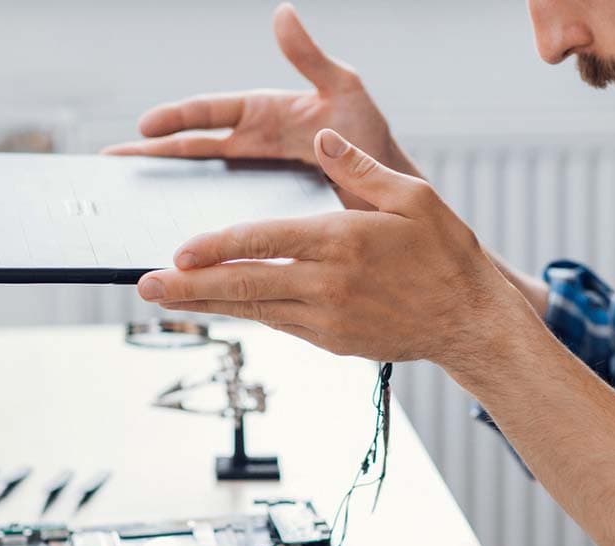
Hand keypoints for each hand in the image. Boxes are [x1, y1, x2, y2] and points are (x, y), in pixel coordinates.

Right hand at [101, 3, 420, 207]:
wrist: (391, 193)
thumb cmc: (371, 138)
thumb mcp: (344, 89)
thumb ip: (310, 57)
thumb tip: (282, 12)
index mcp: (263, 113)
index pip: (210, 112)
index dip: (177, 118)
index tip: (144, 126)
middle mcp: (253, 146)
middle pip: (192, 149)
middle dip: (152, 154)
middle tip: (112, 164)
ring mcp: (256, 180)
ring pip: (200, 183)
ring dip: (166, 188)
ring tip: (129, 200)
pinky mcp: (264, 210)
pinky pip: (225, 215)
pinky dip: (199, 222)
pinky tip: (178, 240)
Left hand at [136, 129, 522, 365]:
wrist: (469, 321)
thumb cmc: (446, 254)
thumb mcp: (412, 197)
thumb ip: (358, 168)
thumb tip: (318, 137)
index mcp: (343, 242)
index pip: (265, 241)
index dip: (218, 246)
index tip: (179, 250)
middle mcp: (328, 284)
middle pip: (245, 284)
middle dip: (190, 286)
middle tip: (145, 286)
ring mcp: (328, 318)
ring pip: (254, 309)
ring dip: (207, 304)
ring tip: (166, 299)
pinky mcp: (332, 339)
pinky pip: (279, 324)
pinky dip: (246, 313)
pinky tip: (222, 306)